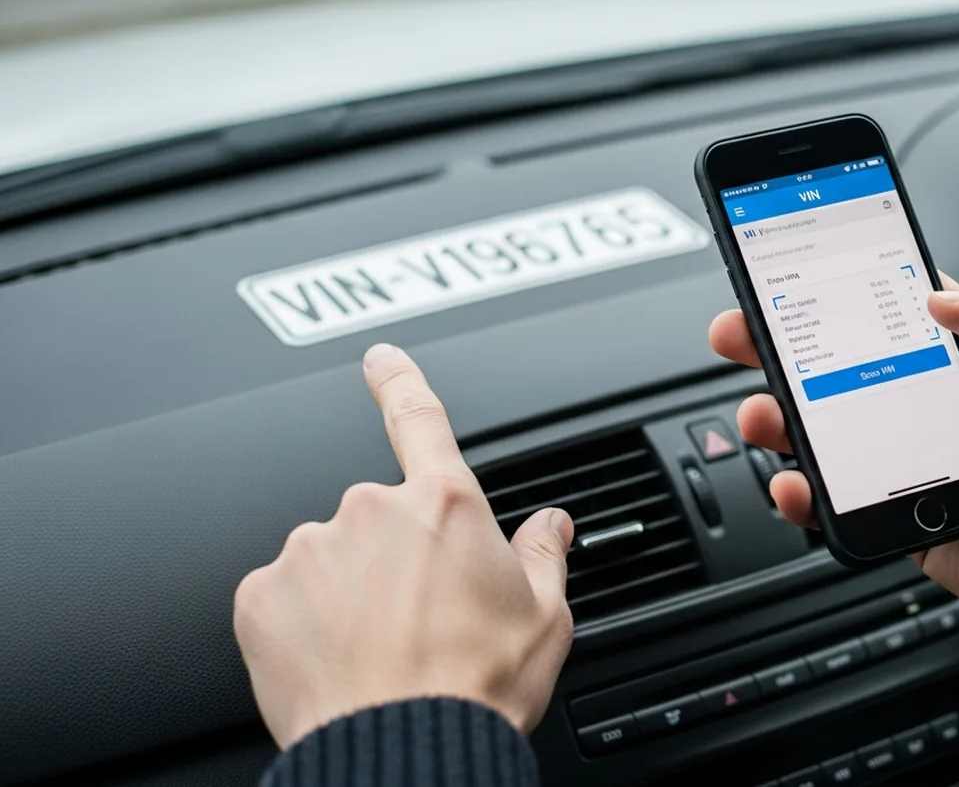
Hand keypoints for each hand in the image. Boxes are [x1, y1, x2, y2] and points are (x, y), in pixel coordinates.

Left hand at [234, 344, 573, 747]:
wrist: (402, 749)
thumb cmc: (475, 687)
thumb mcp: (545, 618)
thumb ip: (545, 556)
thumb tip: (552, 525)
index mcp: (445, 505)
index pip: (420, 421)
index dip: (400, 382)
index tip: (380, 358)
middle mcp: (371, 512)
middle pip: (381, 519)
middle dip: (395, 558)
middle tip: (421, 620)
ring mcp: (309, 550)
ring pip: (329, 558)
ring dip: (348, 591)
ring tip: (379, 651)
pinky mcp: (259, 596)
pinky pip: (283, 596)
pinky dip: (304, 624)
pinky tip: (338, 661)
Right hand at [709, 277, 958, 684]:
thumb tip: (938, 291)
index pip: (893, 311)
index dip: (842, 292)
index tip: (793, 277)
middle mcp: (936, 407)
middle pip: (841, 369)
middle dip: (784, 350)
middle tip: (741, 334)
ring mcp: (914, 463)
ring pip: (830, 434)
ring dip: (783, 420)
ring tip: (762, 413)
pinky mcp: (903, 518)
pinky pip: (842, 501)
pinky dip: (807, 493)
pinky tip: (795, 481)